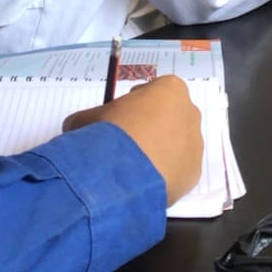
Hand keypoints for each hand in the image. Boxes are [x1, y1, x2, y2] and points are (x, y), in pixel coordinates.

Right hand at [62, 75, 201, 203]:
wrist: (122, 172)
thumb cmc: (109, 133)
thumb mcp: (87, 118)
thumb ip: (88, 119)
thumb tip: (76, 127)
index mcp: (170, 89)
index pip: (156, 91)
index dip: (137, 103)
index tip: (123, 116)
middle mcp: (189, 112)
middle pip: (171, 116)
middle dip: (153, 126)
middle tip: (129, 142)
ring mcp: (195, 144)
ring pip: (177, 145)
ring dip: (160, 151)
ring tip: (134, 166)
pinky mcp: (194, 173)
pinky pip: (178, 170)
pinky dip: (164, 175)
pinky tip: (143, 181)